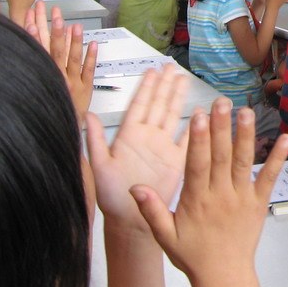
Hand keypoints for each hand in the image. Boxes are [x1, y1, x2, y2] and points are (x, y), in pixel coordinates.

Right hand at [25, 1, 96, 125]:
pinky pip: (89, 70)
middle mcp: (57, 79)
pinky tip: (93, 42)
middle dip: (53, 29)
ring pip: (73, 58)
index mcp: (44, 77)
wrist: (58, 134)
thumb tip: (27, 52)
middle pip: (54, 50)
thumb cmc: (46, 113)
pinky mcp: (86, 89)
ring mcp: (73, 84)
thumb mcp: (35, 93)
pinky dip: (92, 56)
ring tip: (75, 24)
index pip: (37, 50)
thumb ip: (34, 71)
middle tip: (52, 12)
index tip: (30, 17)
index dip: (33, 33)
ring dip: (74, 40)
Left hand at [87, 68, 189, 232]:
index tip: (152, 70)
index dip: (146, 87)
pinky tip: (199, 112)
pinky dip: (194, 125)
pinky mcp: (176, 160)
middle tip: (170, 66)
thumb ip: (95, 141)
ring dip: (177, 97)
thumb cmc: (111, 195)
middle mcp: (147, 137)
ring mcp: (163, 147)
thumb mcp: (99, 167)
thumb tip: (87, 116)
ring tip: (182, 79)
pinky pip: (187, 138)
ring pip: (172, 115)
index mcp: (129, 135)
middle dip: (164, 84)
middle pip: (158, 104)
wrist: (131, 219)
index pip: (140, 104)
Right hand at [131, 102, 287, 286]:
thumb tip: (136, 187)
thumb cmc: (195, 255)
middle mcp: (221, 195)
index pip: (197, 164)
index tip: (197, 116)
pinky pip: (270, 177)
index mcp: (197, 200)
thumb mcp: (165, 235)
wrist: (224, 275)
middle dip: (221, 127)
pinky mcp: (259, 202)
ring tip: (246, 112)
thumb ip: (151, 209)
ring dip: (246, 135)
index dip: (198, 139)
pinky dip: (278, 157)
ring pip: (243, 162)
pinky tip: (285, 138)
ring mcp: (242, 197)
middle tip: (221, 102)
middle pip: (221, 156)